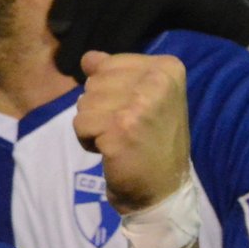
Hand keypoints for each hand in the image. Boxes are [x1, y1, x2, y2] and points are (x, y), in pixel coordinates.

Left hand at [48, 0, 248, 81]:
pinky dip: (119, 44)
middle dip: (76, 36)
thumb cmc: (162, 14)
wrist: (214, 9)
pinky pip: (133, 19)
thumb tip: (56, 34)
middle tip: (63, 68)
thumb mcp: (123, 5)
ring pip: (110, 12)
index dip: (64, 7)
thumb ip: (95, 10)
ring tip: (81, 75)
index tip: (54, 37)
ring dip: (94, 46)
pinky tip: (112, 65)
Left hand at [72, 51, 189, 213]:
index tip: (134, 112)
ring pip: (84, 102)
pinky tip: (113, 150)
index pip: (107, 64)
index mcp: (167, 68)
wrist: (162, 189)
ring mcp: (140, 104)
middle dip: (100, 108)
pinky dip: (89, 140)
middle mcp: (158, 80)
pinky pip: (80, 124)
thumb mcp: (142, 98)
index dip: (109, 91)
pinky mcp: (121, 128)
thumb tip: (88, 58)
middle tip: (127, 129)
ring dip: (94, 125)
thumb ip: (115, 74)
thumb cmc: (151, 142)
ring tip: (120, 139)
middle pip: (94, 82)